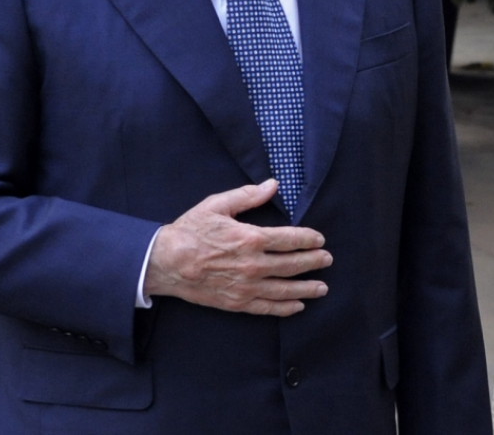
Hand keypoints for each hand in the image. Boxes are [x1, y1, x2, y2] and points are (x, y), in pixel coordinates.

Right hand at [144, 179, 331, 314]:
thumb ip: (248, 196)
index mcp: (250, 238)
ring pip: (284, 289)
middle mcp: (252, 265)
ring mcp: (245, 287)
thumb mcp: (217, 205)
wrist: (165, 262)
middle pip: (292, 265)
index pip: (289, 239)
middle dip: (313, 262)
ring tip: (322, 287)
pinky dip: (284, 308)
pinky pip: (266, 308)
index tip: (320, 240)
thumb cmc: (191, 231)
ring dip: (306, 288)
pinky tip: (297, 306)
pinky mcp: (236, 303)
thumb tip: (273, 184)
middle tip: (328, 260)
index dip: (308, 239)